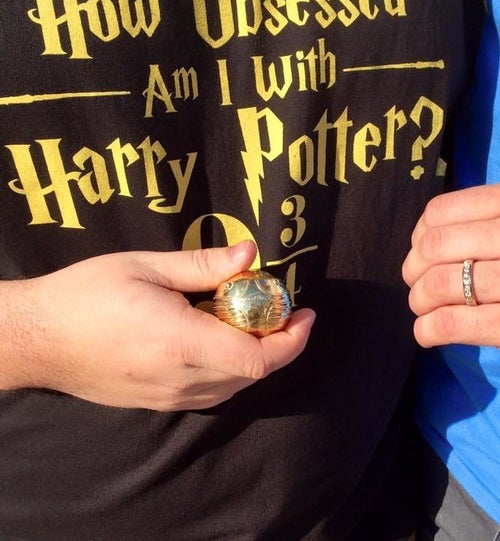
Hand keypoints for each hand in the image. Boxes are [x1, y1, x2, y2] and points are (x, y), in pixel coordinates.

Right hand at [1, 242, 315, 410]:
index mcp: (181, 342)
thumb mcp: (145, 267)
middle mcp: (182, 378)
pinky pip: (214, 390)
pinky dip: (233, 367)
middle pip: (255, 373)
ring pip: (237, 384)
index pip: (259, 358)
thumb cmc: (85, 296)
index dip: (292, 339)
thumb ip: (202, 265)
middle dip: (281, 342)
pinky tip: (223, 338)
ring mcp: (170, 397)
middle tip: (283, 307)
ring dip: (258, 355)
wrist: (36, 340)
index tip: (305, 312)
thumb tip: (250, 254)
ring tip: (254, 318)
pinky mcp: (160, 402)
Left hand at [402, 180, 499, 379]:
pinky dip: (427, 330)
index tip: (426, 258)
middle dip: (413, 272)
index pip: (441, 211)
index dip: (419, 238)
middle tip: (420, 289)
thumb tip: (419, 239)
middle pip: (434, 246)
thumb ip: (489, 221)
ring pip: (438, 285)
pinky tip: (429, 333)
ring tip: (427, 311)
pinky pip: (450, 322)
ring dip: (419, 303)